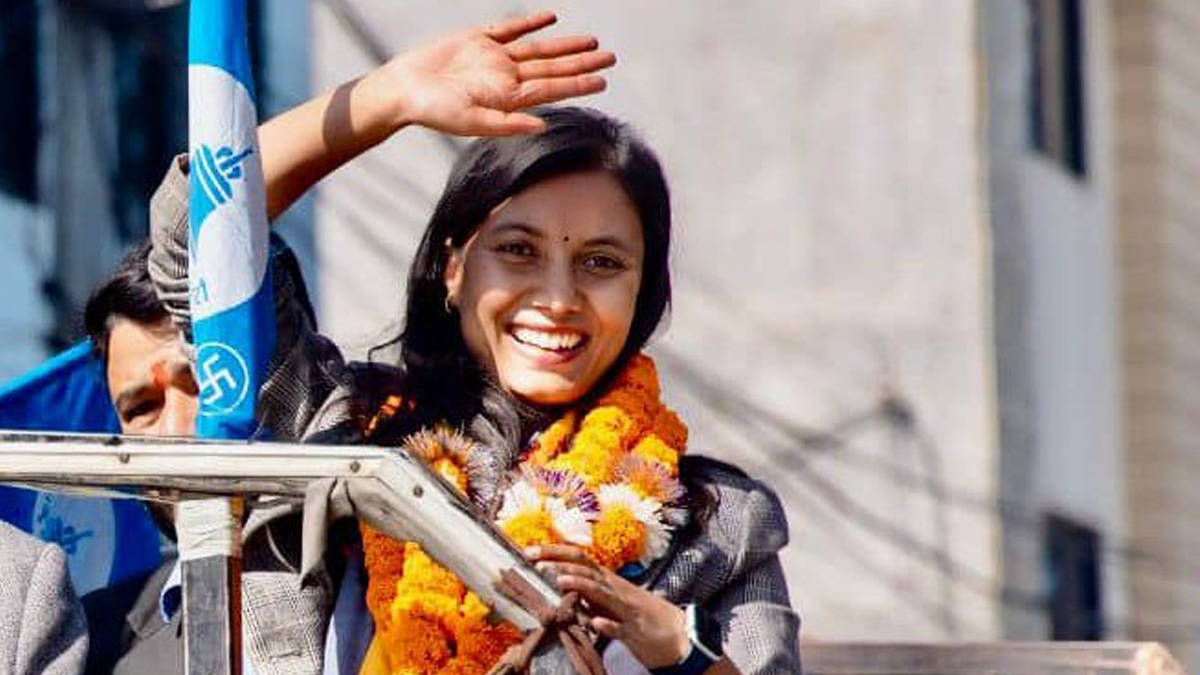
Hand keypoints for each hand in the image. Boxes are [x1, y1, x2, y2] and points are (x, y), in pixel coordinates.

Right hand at [368, 11, 614, 136]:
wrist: (403, 90)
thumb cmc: (433, 112)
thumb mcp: (471, 122)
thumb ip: (507, 124)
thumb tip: (541, 125)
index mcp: (509, 98)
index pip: (552, 88)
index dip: (578, 84)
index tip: (603, 80)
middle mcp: (507, 78)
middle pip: (553, 67)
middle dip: (582, 63)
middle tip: (612, 57)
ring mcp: (494, 58)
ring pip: (538, 48)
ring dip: (565, 45)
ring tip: (592, 42)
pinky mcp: (478, 40)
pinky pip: (510, 29)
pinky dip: (530, 23)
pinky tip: (551, 18)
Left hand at [527, 544, 690, 669]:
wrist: (676, 634)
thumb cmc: (638, 615)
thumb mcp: (610, 599)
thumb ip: (588, 591)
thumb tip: (561, 582)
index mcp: (607, 581)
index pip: (580, 558)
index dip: (555, 552)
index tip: (529, 550)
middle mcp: (615, 589)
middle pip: (587, 569)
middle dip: (560, 563)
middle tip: (534, 560)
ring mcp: (625, 609)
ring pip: (602, 594)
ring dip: (581, 586)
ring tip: (560, 581)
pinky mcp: (634, 631)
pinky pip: (619, 628)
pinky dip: (607, 625)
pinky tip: (594, 623)